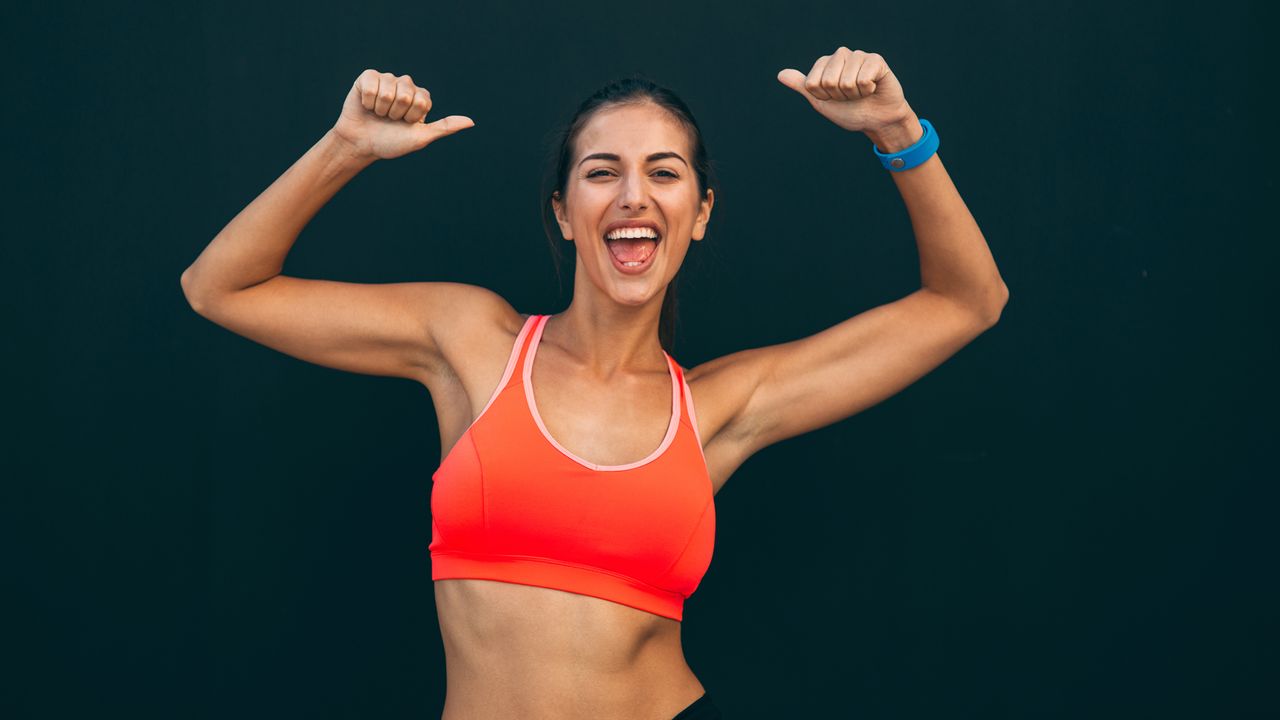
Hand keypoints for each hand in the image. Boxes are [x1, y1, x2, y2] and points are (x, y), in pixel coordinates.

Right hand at [330, 69, 473, 161]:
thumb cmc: (392, 142)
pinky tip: (366, 105)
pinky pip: (371, 84)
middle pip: (406, 95)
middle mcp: (406, 85)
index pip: (422, 101)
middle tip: (389, 120)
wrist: (361, 144)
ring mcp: (387, 79)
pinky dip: (368, 100)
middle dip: (395, 113)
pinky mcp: (368, 77)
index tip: (405, 124)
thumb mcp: (421, 137)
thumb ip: (446, 127)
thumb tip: (472, 122)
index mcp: (422, 97)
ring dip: (380, 109)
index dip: (411, 117)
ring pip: (388, 91)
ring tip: (378, 114)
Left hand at [777, 48, 910, 135]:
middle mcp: (840, 55)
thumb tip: (780, 74)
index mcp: (824, 63)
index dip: (824, 97)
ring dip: (855, 94)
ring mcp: (858, 55)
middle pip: (828, 81)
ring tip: (861, 93)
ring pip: (846, 81)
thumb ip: (802, 86)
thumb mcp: (820, 102)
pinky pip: (864, 78)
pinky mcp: (875, 60)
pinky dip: (868, 90)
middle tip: (850, 96)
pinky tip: (873, 88)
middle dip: (840, 96)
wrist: (876, 120)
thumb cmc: (849, 111)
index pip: (812, 83)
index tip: (835, 98)